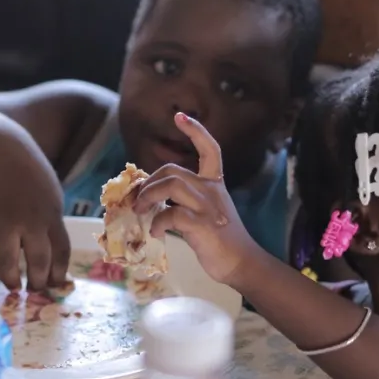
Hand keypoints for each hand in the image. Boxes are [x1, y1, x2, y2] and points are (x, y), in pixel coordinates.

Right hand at [0, 140, 70, 291]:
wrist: (4, 155)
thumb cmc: (33, 181)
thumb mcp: (52, 200)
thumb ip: (52, 228)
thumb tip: (53, 266)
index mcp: (52, 216)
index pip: (61, 252)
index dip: (59, 273)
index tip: (55, 285)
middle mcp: (30, 220)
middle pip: (38, 261)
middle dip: (37, 282)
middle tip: (33, 289)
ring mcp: (4, 220)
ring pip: (6, 260)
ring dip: (9, 278)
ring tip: (11, 284)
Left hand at [134, 113, 261, 286]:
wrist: (241, 263)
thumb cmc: (220, 240)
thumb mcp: (205, 212)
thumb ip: (184, 201)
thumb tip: (151, 198)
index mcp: (215, 184)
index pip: (210, 149)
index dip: (195, 130)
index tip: (179, 116)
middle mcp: (212, 190)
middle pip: (174, 170)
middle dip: (149, 182)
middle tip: (137, 200)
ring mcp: (208, 207)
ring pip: (172, 184)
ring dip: (148, 196)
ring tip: (140, 212)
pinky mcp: (203, 225)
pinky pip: (172, 215)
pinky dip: (157, 223)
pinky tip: (155, 233)